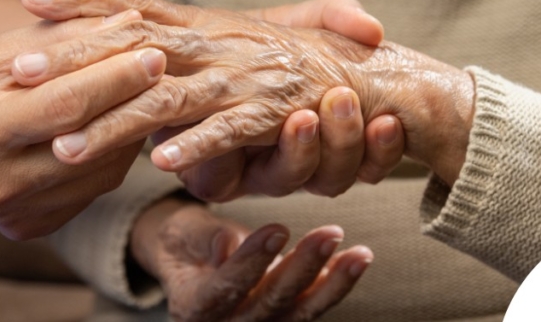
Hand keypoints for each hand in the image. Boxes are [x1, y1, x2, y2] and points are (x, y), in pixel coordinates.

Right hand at [0, 11, 163, 239]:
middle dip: (134, 100)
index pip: (65, 106)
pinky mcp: (30, 227)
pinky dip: (112, 155)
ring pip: (101, 172)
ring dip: (130, 129)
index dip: (115, 78)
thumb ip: (63, 40)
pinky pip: (92, 190)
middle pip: (90, 142)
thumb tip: (130, 22)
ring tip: (144, 92)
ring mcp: (15, 213)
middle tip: (166, 66)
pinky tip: (117, 125)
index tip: (154, 50)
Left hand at [21, 0, 474, 185]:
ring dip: (116, 122)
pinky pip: (231, 131)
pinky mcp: (274, 113)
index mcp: (203, 25)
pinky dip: (200, 146)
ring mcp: (243, 77)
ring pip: (168, 98)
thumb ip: (187, 41)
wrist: (373, 79)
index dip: (83, 1)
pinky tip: (163, 163)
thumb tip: (128, 38)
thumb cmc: (294, 63)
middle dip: (75, 58)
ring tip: (67, 144)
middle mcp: (217, 44)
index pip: (133, 6)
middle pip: (133, 48)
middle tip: (19, 69)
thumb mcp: (233, 43)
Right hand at [130, 198, 372, 321]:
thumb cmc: (184, 242)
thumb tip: (228, 243)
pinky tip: (355, 262)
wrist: (191, 263)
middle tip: (331, 233)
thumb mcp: (181, 233)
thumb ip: (203, 239)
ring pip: (298, 312)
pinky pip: (310, 308)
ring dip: (333, 283)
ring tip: (359, 254)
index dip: (251, 261)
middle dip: (303, 268)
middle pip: (269, 303)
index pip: (225, 288)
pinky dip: (334, 285)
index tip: (278, 228)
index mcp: (193, 307)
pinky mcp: (281, 320)